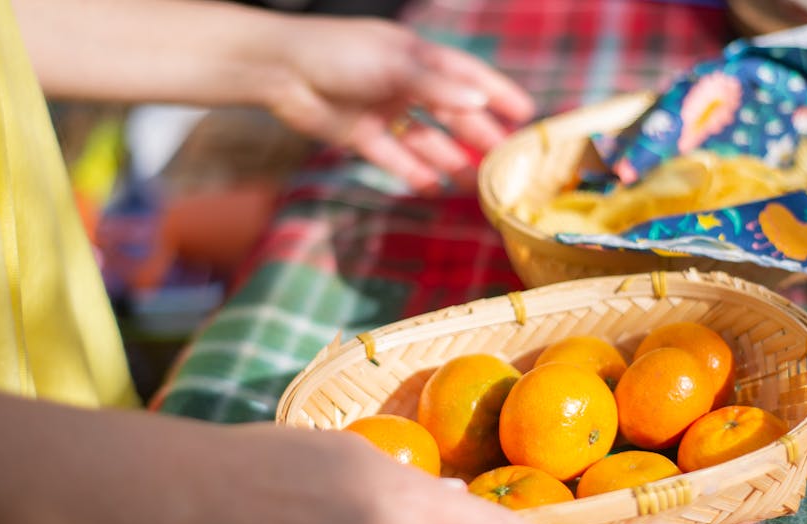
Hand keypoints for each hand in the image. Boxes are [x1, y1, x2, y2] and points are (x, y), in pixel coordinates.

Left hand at [263, 16, 535, 193]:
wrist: (280, 69)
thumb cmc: (338, 53)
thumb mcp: (394, 65)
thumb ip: (436, 86)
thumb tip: (479, 103)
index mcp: (416, 56)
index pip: (467, 75)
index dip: (497, 93)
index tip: (526, 114)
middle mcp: (403, 83)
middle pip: (450, 113)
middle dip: (477, 135)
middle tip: (505, 161)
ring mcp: (382, 110)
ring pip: (425, 139)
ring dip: (449, 160)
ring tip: (474, 183)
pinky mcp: (359, 135)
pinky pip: (393, 157)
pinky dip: (412, 171)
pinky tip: (432, 188)